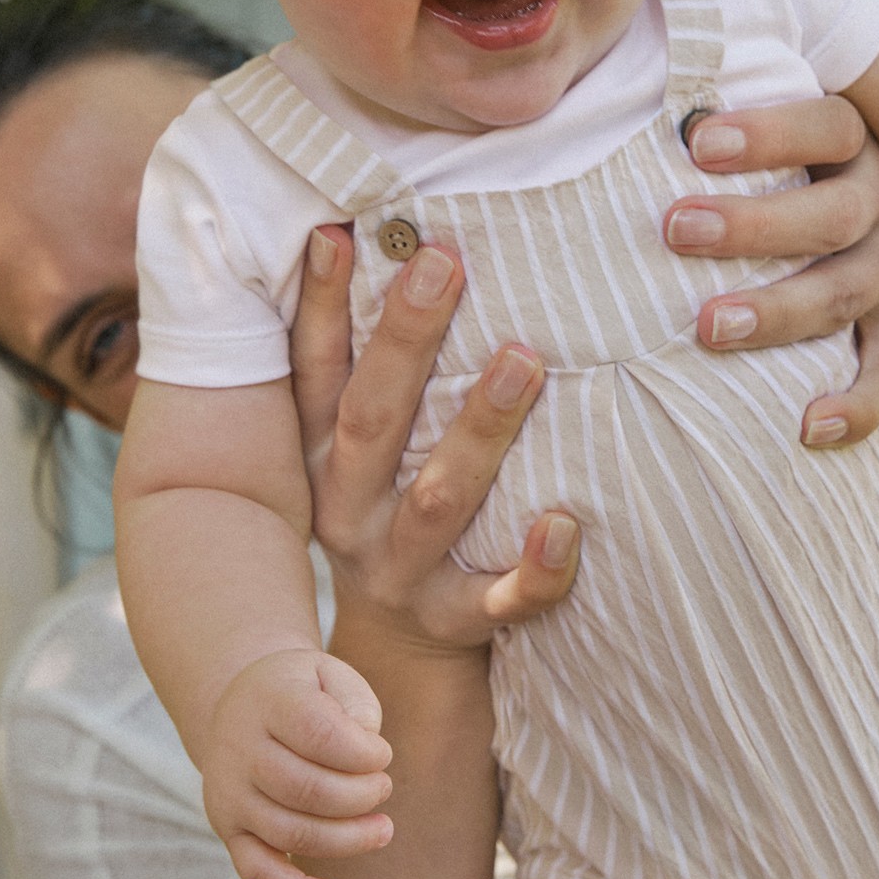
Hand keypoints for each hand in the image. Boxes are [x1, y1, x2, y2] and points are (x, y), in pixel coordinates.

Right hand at [201, 647, 393, 878]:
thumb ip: (354, 702)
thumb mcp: (330, 673)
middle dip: (361, 797)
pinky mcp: (230, 831)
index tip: (382, 754)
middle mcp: (240, 751)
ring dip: (347, 839)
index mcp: (269, 703)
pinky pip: (258, 872)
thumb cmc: (303, 693)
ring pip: (291, 833)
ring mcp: (230, 796)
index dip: (363, 753)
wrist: (242, 707)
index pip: (319, 734)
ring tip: (382, 829)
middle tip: (383, 788)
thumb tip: (367, 744)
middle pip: (307, 789)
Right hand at [289, 225, 580, 646]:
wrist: (395, 648)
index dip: (319, 303)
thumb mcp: (352, 442)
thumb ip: (359, 359)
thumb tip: (353, 229)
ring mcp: (401, 567)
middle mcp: (349, 508)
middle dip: (406, 340)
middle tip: (444, 265)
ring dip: (479, 430)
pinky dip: (534, 568)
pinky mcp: (455, 618)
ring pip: (439, 498)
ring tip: (521, 361)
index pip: (313, 370)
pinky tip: (565, 525)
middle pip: (372, 419)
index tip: (339, 231)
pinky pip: (499, 597)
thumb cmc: (387, 505)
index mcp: (320, 455)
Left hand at [662, 96, 878, 445]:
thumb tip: (601, 113)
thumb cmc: (789, 184)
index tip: (695, 141)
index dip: (769, 132)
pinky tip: (807, 427)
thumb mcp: (771, 150)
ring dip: (779, 313)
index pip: (828, 125)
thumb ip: (711, 133)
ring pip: (846, 294)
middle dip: (754, 226)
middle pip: (834, 213)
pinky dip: (854, 405)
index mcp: (851, 145)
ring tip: (708, 328)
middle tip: (676, 230)